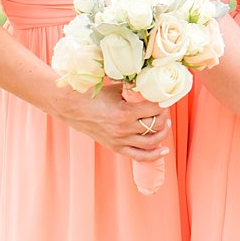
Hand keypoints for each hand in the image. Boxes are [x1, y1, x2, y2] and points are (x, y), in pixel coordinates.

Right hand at [55, 83, 171, 161]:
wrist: (74, 109)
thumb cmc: (96, 96)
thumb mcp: (117, 90)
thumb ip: (134, 89)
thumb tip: (151, 84)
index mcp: (125, 112)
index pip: (155, 110)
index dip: (163, 104)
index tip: (163, 100)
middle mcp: (124, 129)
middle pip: (156, 125)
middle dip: (164, 117)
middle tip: (164, 111)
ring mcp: (120, 140)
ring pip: (151, 142)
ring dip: (163, 133)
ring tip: (165, 125)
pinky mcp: (116, 147)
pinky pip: (139, 156)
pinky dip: (154, 155)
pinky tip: (164, 150)